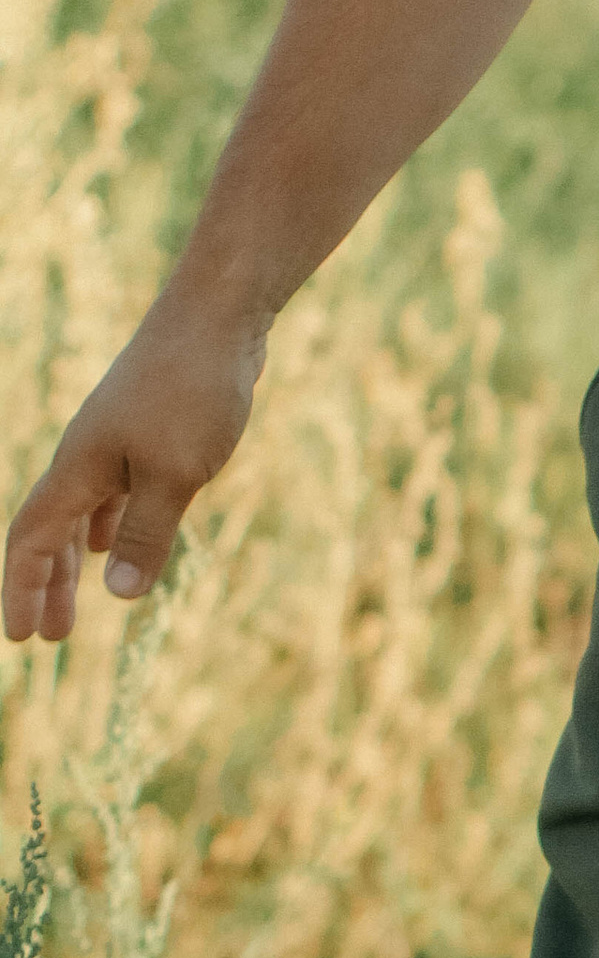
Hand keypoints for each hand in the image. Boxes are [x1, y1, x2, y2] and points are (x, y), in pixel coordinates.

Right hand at [2, 302, 264, 642]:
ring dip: (74, 563)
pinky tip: (108, 548)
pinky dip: (105, 528)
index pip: (31, 540)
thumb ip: (145, 534)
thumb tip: (117, 595)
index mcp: (78, 469)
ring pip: (80, 516)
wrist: (218, 318)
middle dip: (45, 587)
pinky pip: (111, 496)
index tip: (21, 639)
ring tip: (77, 605)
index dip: (22, 589)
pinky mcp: (147, 435)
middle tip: (48, 638)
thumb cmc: (193, 392)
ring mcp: (115, 444)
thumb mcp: (173, 474)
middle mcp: (86, 457)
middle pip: (51, 533)